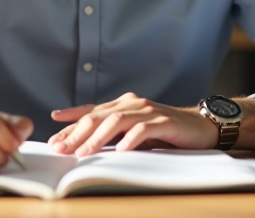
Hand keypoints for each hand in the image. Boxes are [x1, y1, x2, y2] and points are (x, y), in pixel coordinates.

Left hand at [48, 92, 217, 156]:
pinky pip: (144, 129)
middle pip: (99, 116)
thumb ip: (113, 136)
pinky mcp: (165, 122)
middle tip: (61, 148)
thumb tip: (84, 147)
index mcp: (123, 105)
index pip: (92, 111)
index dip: (71, 120)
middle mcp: (133, 104)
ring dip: (98, 138)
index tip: (53, 130)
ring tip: (84, 152)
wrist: (201, 127)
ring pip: (117, 121)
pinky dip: (130, 140)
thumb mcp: (134, 133)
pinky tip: (120, 150)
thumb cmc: (164, 132)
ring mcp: (149, 111)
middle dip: (77, 133)